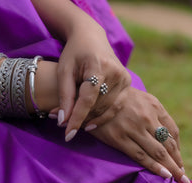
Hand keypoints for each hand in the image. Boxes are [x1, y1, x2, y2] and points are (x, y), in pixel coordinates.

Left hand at [53, 24, 130, 141]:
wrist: (91, 38)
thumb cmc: (74, 54)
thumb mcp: (64, 71)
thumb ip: (64, 96)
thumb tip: (63, 121)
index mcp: (98, 66)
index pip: (88, 99)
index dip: (77, 118)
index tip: (68, 135)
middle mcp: (116, 72)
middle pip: (98, 106)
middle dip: (81, 119)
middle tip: (64, 127)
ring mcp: (125, 79)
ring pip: (108, 110)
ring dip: (90, 120)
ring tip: (75, 124)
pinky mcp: (128, 84)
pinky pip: (115, 107)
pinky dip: (102, 117)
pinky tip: (90, 122)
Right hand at [87, 87, 190, 182]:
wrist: (94, 93)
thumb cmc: (119, 97)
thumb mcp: (142, 98)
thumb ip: (155, 114)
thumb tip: (166, 135)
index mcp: (154, 107)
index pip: (173, 132)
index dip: (178, 150)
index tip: (180, 163)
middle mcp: (147, 118)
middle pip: (168, 145)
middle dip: (178, 163)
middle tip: (185, 179)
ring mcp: (133, 129)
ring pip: (158, 152)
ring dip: (171, 169)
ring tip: (180, 181)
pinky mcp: (119, 138)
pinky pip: (141, 156)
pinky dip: (154, 166)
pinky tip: (164, 175)